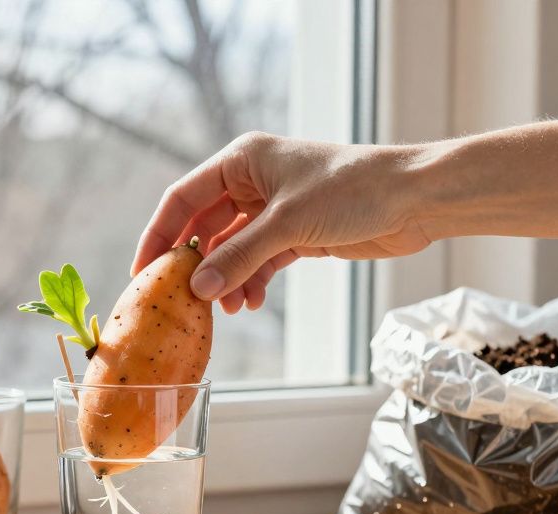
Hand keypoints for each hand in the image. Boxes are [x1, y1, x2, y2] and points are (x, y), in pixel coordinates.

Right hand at [132, 132, 433, 313]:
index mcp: (242, 160)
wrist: (415, 199)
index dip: (160, 235)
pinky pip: (260, 261)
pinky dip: (252, 282)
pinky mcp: (297, 233)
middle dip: (197, 265)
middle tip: (182, 301)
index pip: (184, 198)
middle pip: (205, 227)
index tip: (143, 272)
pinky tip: (250, 303)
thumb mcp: (287, 224)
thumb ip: (240, 257)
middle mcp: (253, 181)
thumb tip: (200, 289)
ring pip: (233, 249)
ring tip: (228, 309)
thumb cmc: (353, 190)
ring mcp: (275, 209)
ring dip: (227, 279)